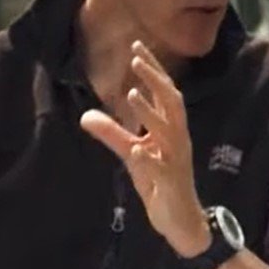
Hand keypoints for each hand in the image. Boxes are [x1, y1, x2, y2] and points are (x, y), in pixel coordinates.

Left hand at [80, 41, 209, 256]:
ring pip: (168, 133)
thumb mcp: (133, 156)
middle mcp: (177, 141)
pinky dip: (148, 159)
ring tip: (131, 94)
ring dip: (150, 113)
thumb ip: (113, 134)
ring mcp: (176, 162)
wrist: (182, 222)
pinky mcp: (171, 185)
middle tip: (137, 57)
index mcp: (171, 131)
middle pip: (172, 103)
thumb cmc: (160, 185)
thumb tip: (86, 116)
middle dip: (156, 80)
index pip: (165, 93)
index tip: (137, 46)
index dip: (153, 70)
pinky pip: (161, 170)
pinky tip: (136, 150)